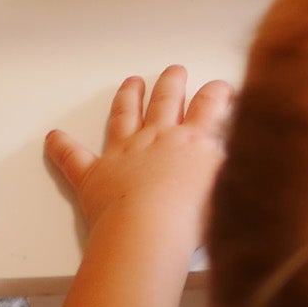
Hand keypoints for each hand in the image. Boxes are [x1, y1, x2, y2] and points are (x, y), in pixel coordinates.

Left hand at [46, 67, 232, 258]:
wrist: (150, 235)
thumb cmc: (192, 221)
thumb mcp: (234, 190)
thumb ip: (241, 168)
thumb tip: (253, 155)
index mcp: (195, 142)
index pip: (210, 106)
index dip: (217, 93)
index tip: (220, 87)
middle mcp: (158, 138)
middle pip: (166, 99)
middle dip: (172, 82)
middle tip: (174, 71)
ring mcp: (124, 153)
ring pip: (125, 114)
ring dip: (128, 96)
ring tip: (131, 83)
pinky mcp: (94, 176)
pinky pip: (74, 157)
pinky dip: (62, 147)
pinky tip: (53, 137)